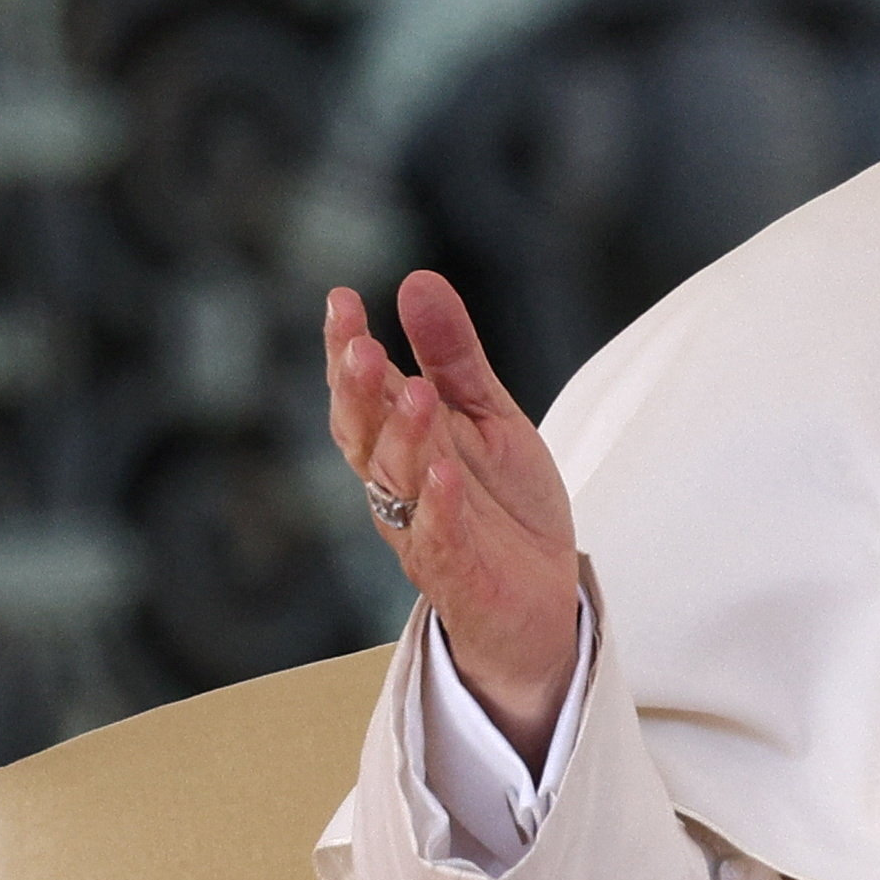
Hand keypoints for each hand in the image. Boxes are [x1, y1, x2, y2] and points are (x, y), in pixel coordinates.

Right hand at [323, 272, 579, 770]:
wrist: (538, 601)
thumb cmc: (502, 506)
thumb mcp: (486, 416)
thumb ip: (452, 356)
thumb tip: (416, 278)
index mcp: (399, 446)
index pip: (360, 395)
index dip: (344, 351)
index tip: (340, 300)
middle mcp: (398, 488)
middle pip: (365, 436)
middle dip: (358, 391)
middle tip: (361, 345)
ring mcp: (423, 532)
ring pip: (398, 482)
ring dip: (403, 437)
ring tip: (413, 390)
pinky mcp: (457, 574)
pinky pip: (440, 538)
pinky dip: (438, 506)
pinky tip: (443, 472)